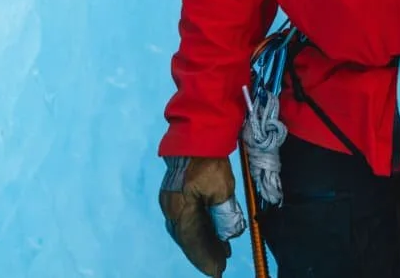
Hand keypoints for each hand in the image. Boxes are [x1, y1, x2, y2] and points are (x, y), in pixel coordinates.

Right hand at [159, 156, 245, 275]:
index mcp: (181, 210)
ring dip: (202, 242)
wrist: (194, 135)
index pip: (193, 242)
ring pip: (187, 230)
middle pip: (188, 239)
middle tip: (219, 266)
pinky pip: (187, 220)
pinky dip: (199, 229)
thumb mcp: (222, 189)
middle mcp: (172, 210)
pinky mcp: (175, 195)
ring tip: (219, 252)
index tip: (217, 271)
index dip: (205, 258)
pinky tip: (211, 232)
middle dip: (204, 253)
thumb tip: (228, 234)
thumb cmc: (209, 161)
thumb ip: (224, 214)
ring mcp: (172, 202)